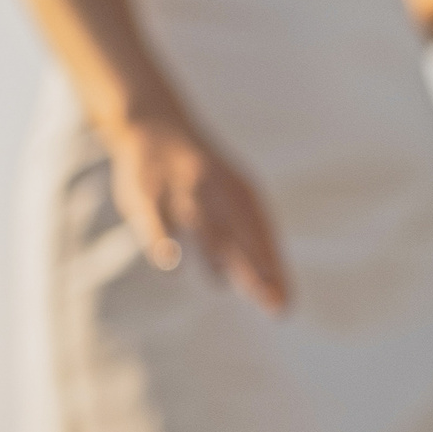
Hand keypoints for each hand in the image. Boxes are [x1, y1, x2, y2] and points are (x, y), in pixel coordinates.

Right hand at [106, 113, 289, 311]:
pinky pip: (157, 218)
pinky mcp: (148, 192)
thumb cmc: (198, 179)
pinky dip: (164, 240)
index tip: (284, 307)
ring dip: (216, 255)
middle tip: (272, 306)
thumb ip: (243, 246)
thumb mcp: (227, 203)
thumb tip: (269, 287)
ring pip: (204, 224)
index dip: (273, 271)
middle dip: (255, 271)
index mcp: (242, 194)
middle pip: (240, 236)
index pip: (263, 238)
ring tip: (223, 286)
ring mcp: (183, 189)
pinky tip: (170, 264)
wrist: (155, 124)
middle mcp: (218, 190)